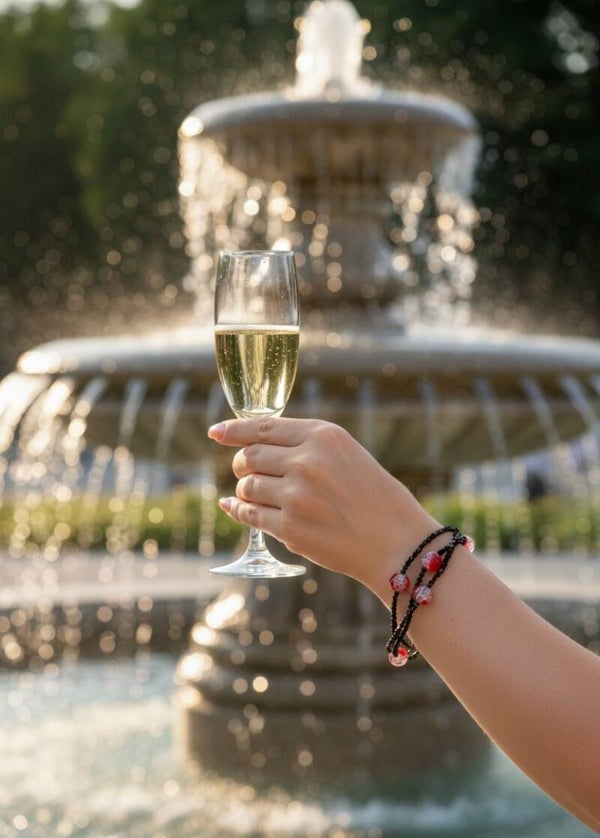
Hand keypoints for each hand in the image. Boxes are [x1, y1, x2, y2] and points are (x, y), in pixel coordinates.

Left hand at [208, 417, 439, 597]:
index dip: (234, 430)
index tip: (216, 432)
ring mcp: (296, 496)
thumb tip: (258, 447)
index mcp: (324, 436)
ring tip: (261, 495)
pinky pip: (249, 515)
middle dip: (242, 464)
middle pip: (249, 456)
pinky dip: (239, 511)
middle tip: (246, 471)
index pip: (263, 427)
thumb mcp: (348, 455)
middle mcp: (307, 461)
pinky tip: (236, 508)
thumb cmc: (376, 498)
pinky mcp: (290, 528)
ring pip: (247, 486)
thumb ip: (307, 447)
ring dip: (246, 491)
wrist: (397, 542)